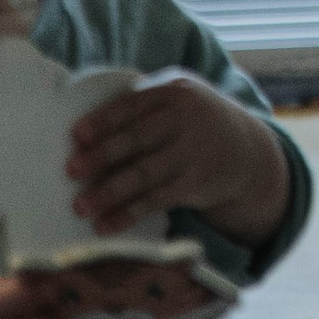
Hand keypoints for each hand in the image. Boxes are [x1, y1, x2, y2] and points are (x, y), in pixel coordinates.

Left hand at [68, 75, 294, 246]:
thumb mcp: (179, 101)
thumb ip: (144, 107)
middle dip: (102, 155)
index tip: (77, 135)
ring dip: (110, 192)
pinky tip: (106, 225)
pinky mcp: (197, 183)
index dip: (104, 120)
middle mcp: (186, 120)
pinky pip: (156, 200)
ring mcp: (193, 152)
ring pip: (144, 174)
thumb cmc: (193, 123)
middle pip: (138, 138)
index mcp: (175, 93)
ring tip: (80, 207)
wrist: (247, 150)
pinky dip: (129, 214)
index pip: (134, 104)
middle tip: (71, 170)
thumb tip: (84, 132)